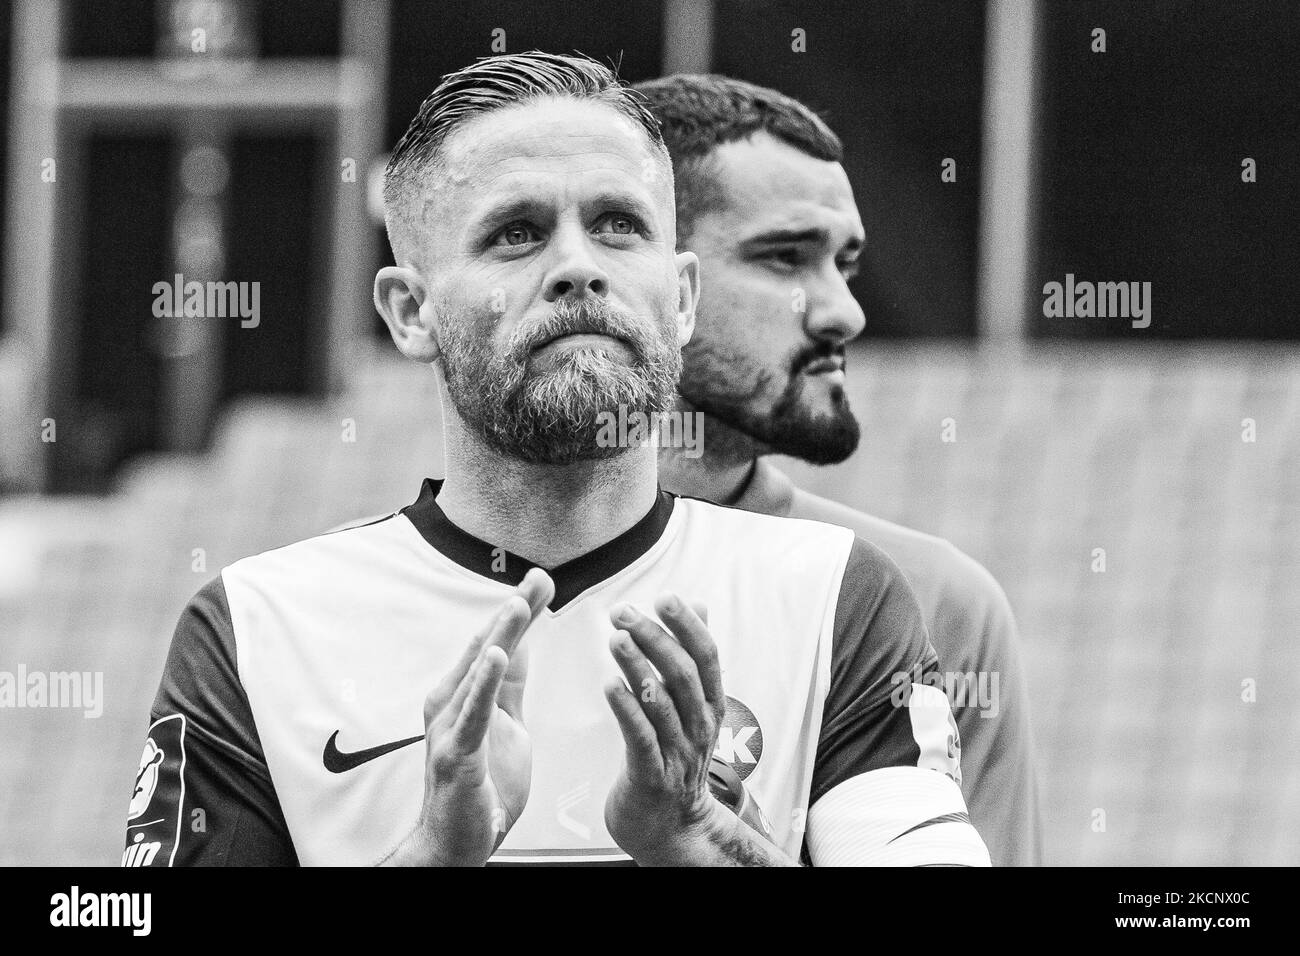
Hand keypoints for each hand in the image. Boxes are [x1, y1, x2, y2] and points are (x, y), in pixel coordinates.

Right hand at [384, 568, 553, 865]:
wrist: (458, 843)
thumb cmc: (480, 786)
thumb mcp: (505, 725)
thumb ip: (509, 686)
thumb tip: (519, 642)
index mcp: (464, 694)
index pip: (496, 643)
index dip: (520, 611)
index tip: (542, 580)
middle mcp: (450, 703)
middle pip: (488, 647)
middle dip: (515, 611)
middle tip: (538, 579)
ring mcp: (449, 726)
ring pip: (478, 672)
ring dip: (500, 635)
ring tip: (519, 605)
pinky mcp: (455, 753)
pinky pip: (471, 713)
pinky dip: (484, 683)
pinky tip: (497, 658)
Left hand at [602, 594, 729, 864]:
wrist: (672, 828)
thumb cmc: (675, 758)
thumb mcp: (692, 707)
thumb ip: (692, 657)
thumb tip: (699, 605)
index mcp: (710, 705)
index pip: (707, 657)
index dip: (688, 626)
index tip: (665, 598)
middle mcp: (699, 726)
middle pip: (683, 674)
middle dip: (654, 639)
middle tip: (623, 612)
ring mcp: (678, 752)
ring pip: (661, 703)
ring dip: (638, 667)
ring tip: (615, 638)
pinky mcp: (652, 776)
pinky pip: (641, 738)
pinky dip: (627, 709)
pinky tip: (609, 684)